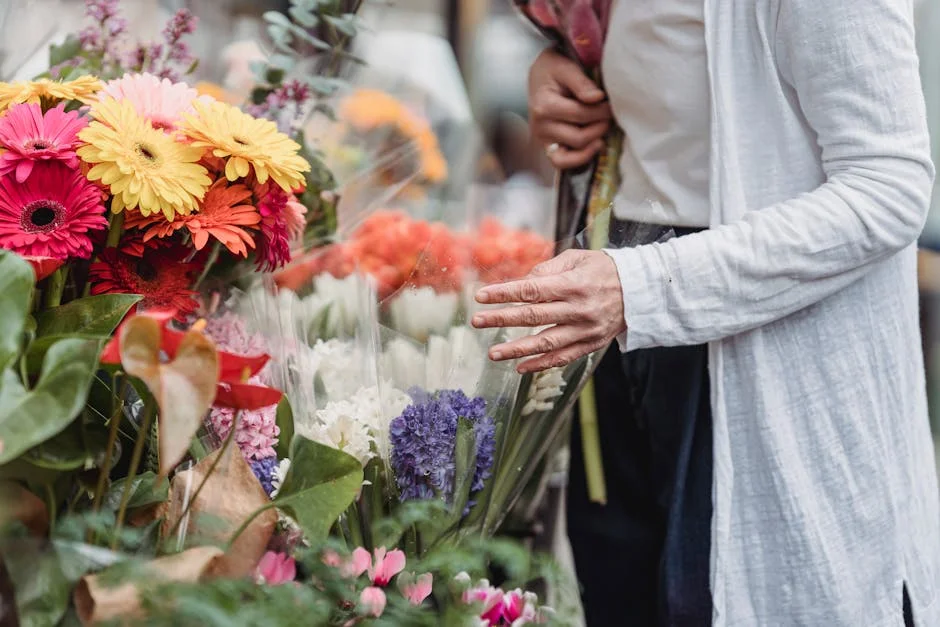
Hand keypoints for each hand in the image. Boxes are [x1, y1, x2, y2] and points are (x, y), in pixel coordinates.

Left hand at [471, 250, 625, 372]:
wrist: (641, 291)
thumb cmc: (603, 269)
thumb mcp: (577, 258)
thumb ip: (547, 269)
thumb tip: (521, 283)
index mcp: (572, 284)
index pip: (531, 290)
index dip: (504, 294)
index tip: (481, 296)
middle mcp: (578, 309)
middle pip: (533, 316)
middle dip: (501, 319)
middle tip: (476, 322)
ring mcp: (584, 330)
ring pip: (545, 343)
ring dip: (516, 349)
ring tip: (493, 353)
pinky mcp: (590, 345)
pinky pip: (562, 358)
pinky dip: (540, 364)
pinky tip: (519, 367)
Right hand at [529, 48, 612, 169]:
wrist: (539, 76)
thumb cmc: (552, 69)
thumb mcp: (565, 67)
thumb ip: (581, 82)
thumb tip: (597, 98)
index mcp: (544, 106)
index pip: (581, 115)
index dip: (602, 111)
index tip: (611, 103)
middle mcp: (540, 127)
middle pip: (580, 137)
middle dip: (600, 126)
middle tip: (609, 115)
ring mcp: (543, 139)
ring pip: (574, 152)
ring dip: (593, 142)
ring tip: (602, 128)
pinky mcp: (547, 147)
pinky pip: (562, 162)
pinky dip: (580, 158)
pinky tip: (595, 145)